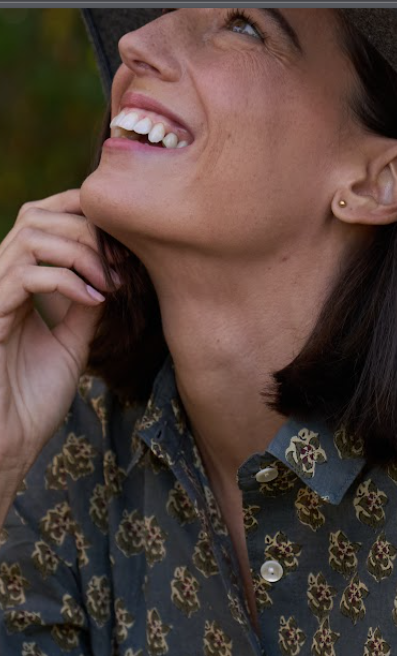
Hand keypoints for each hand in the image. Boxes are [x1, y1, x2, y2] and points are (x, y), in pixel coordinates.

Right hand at [0, 188, 112, 478]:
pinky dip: (67, 280)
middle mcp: (0, 280)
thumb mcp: (71, 344)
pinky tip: (96, 301)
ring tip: (111, 283)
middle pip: (38, 215)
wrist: (6, 439)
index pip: (44, 221)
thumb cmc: (32, 398)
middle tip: (122, 265)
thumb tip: (110, 276)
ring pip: (32, 236)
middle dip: (87, 230)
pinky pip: (26, 274)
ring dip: (81, 252)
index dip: (82, 216)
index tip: (125, 244)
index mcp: (17, 283)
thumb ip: (84, 307)